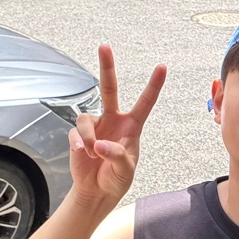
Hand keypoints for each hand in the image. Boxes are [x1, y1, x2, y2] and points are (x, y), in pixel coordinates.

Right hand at [69, 45, 165, 209]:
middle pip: (109, 88)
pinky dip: (79, 144)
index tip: (162, 67)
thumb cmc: (116, 179)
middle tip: (104, 46)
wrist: (96, 192)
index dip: (153, 85)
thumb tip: (100, 144)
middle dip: (106, 67)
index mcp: (132, 126)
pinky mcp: (79, 136)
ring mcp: (95, 126)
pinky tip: (83, 154)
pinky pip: (76, 133)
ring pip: (86, 119)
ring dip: (89, 138)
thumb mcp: (125, 170)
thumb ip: (116, 156)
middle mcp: (113, 120)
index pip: (145, 102)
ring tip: (94, 155)